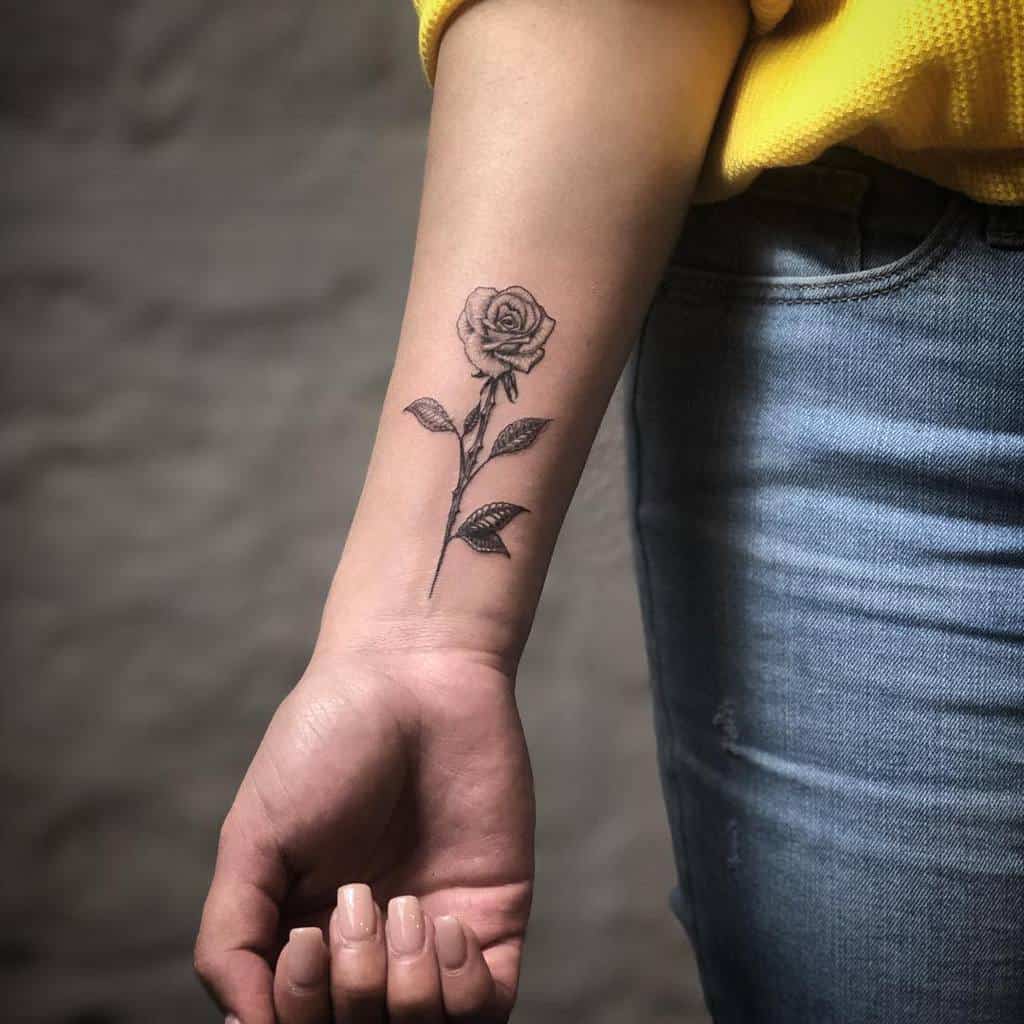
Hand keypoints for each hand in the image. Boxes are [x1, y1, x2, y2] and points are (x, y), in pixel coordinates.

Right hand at [194, 648, 534, 1022]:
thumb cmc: (326, 743)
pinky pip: (488, 1007)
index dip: (299, 1012)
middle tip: (356, 900)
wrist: (413, 676)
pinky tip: (446, 921)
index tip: (305, 940)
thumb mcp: (253, 837)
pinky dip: (461, 987)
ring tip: (404, 905)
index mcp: (300, 935)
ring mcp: (432, 938)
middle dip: (351, 992)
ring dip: (406, 989)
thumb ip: (232, 938)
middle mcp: (367, 950)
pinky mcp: (492, 917)